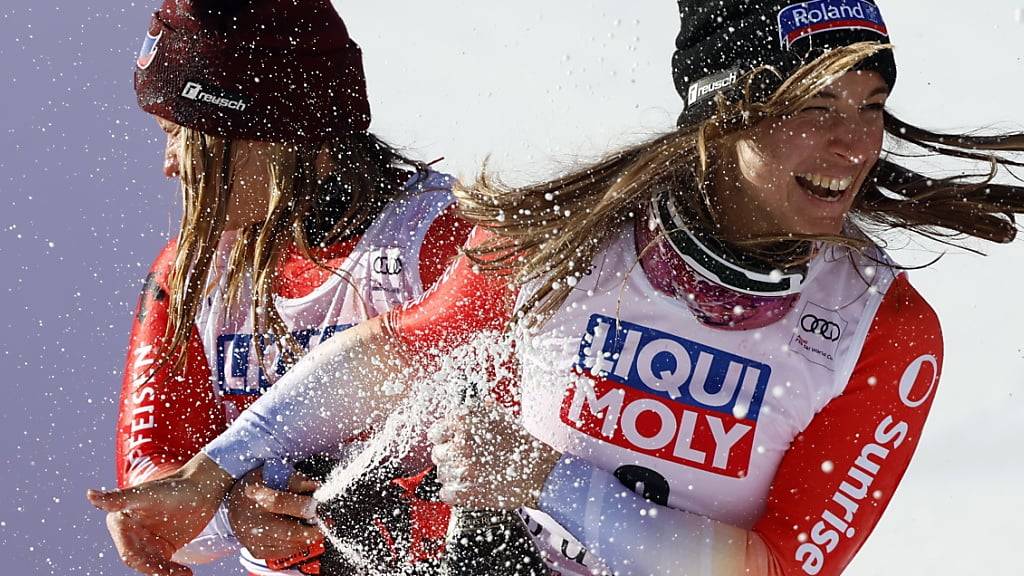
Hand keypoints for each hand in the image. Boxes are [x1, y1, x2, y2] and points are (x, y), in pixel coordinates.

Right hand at [86, 453, 234, 575]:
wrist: (203, 488)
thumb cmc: (173, 488)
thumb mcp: (147, 495)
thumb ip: (119, 498)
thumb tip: (89, 494)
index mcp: (121, 522)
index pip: (127, 551)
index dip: (141, 562)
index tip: (159, 569)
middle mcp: (131, 534)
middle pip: (139, 562)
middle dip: (156, 570)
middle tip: (174, 574)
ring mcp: (147, 542)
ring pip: (152, 566)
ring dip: (166, 573)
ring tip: (184, 573)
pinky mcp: (162, 548)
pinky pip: (163, 566)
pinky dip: (172, 572)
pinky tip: (186, 572)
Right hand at [227, 468, 322, 561]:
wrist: (234, 503)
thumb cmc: (257, 486)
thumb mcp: (273, 474)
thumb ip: (296, 480)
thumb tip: (317, 487)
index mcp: (255, 497)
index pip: (280, 502)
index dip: (303, 504)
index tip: (318, 505)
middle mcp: (253, 521)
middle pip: (289, 531)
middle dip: (312, 529)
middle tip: (325, 522)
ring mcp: (254, 539)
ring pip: (290, 544)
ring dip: (307, 536)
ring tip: (313, 525)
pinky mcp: (257, 550)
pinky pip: (285, 551)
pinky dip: (297, 544)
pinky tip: (300, 534)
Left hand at [430, 401, 560, 509]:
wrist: (538, 471)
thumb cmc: (519, 443)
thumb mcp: (496, 415)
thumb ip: (471, 412)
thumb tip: (454, 417)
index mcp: (464, 422)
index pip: (435, 432)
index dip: (446, 438)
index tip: (453, 442)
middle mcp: (460, 444)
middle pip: (437, 454)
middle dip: (450, 456)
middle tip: (468, 458)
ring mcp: (462, 470)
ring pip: (441, 474)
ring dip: (454, 474)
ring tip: (473, 472)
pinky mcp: (466, 493)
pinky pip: (446, 493)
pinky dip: (455, 492)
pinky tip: (470, 486)